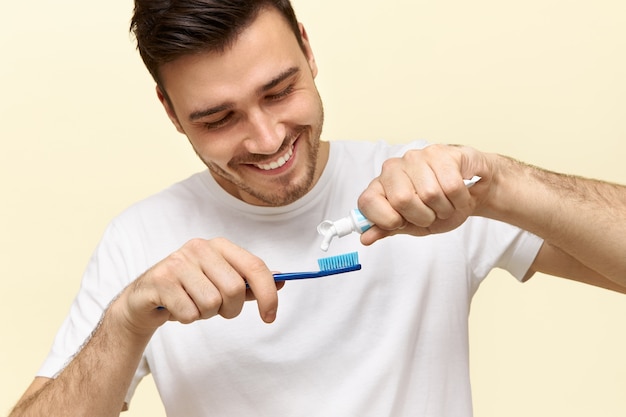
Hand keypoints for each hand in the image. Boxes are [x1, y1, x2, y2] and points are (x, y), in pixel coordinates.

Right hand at [114, 237, 281, 335]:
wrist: (145, 299)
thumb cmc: (189, 290)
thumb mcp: (221, 283)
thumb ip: (249, 282)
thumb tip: (282, 280)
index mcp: (219, 246)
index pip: (255, 266)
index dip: (268, 293)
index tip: (271, 316)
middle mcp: (199, 248)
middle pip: (234, 289)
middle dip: (229, 309)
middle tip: (215, 309)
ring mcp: (178, 262)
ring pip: (212, 303)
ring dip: (205, 314)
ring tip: (192, 305)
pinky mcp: (160, 280)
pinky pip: (190, 313)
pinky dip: (187, 318)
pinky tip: (176, 308)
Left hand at [357, 144, 490, 244]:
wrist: (470, 194)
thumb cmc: (437, 208)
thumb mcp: (410, 225)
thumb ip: (387, 229)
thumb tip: (365, 238)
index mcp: (380, 186)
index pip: (367, 202)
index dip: (387, 220)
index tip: (401, 222)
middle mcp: (393, 168)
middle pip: (402, 200)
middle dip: (423, 216)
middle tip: (431, 214)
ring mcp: (416, 158)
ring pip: (430, 194)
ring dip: (444, 209)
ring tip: (445, 204)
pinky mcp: (440, 153)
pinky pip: (451, 186)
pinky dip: (459, 199)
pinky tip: (457, 195)